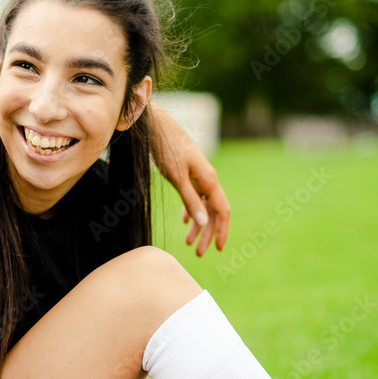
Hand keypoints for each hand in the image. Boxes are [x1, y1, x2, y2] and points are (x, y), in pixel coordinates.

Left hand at [150, 107, 230, 256]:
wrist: (155, 124)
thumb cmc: (166, 148)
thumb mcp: (177, 177)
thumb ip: (190, 200)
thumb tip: (203, 223)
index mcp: (209, 179)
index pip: (222, 211)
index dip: (222, 231)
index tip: (218, 250)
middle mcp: (208, 178)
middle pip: (213, 212)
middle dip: (208, 234)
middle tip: (199, 254)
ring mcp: (198, 175)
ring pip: (204, 205)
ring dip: (198, 225)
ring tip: (188, 243)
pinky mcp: (188, 172)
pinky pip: (195, 196)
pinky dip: (191, 210)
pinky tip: (185, 222)